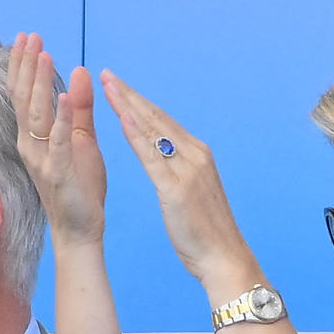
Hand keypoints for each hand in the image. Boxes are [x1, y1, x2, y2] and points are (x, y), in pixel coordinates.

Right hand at [9, 35, 105, 249]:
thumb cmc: (79, 183)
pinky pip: (57, 142)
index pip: (24, 93)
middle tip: (30, 36)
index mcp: (35, 134)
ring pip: (37, 115)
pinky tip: (62, 97)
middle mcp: (31, 143)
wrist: (80, 227)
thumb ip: (79, 106)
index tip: (27, 36)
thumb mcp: (82, 137)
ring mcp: (42, 158)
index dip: (23, 64)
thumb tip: (80, 70)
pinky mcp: (58, 172)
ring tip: (45, 56)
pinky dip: (59, 119)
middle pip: (24, 98)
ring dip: (40, 84)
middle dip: (27, 65)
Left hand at [97, 71, 259, 292]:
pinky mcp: (177, 189)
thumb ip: (180, 172)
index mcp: (198, 155)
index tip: (119, 86)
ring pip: (153, 131)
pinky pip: (152, 157)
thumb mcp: (192, 194)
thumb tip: (166, 160)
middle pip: (156, 119)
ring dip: (128, 106)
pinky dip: (136, 135)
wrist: (225, 258)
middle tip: (107, 74)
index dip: (140, 102)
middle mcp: (195, 155)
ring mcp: (188, 170)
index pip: (163, 122)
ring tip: (108, 86)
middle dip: (130, 95)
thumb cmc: (207, 233)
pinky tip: (122, 118)